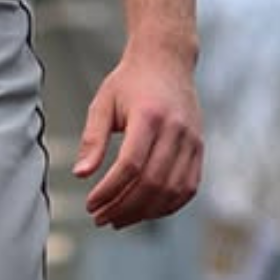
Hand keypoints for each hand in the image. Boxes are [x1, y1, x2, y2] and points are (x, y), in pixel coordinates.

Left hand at [73, 44, 203, 228]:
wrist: (167, 60)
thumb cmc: (129, 82)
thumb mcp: (103, 104)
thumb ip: (92, 139)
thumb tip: (80, 175)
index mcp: (149, 116)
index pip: (131, 165)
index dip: (110, 190)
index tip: (91, 204)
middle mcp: (176, 130)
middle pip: (152, 183)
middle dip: (124, 207)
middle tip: (100, 218)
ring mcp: (192, 141)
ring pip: (172, 190)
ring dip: (144, 212)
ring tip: (118, 219)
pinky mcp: (199, 149)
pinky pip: (188, 187)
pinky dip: (167, 206)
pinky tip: (144, 212)